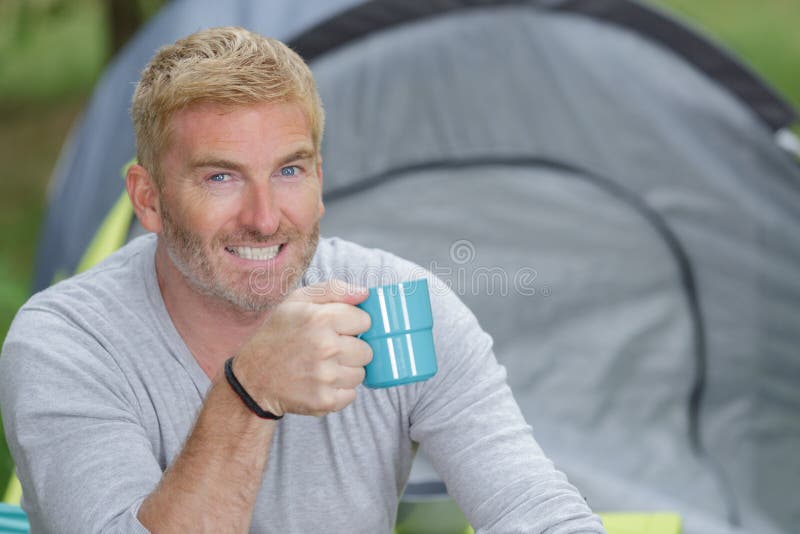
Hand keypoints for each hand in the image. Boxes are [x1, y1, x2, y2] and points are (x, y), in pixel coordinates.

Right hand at [232, 279, 372, 416]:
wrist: (250, 378)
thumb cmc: (275, 334)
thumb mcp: (296, 301)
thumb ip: (333, 290)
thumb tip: (365, 294)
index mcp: (320, 318)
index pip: (365, 321)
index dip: (353, 323)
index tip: (338, 327)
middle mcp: (325, 347)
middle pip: (366, 350)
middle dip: (351, 349)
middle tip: (328, 349)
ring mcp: (325, 377)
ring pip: (360, 373)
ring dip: (346, 370)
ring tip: (322, 366)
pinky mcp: (324, 401)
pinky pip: (351, 395)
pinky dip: (339, 391)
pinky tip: (319, 382)